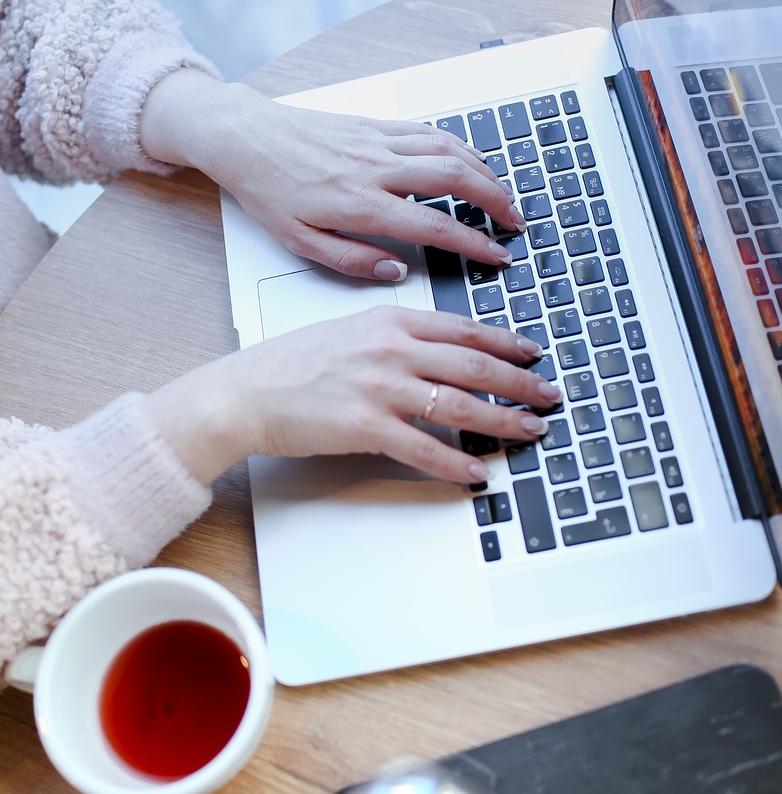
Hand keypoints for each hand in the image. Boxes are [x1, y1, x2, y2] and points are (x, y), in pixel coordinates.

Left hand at [140, 70, 525, 280]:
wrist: (244, 138)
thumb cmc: (267, 192)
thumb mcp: (300, 243)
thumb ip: (353, 261)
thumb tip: (397, 270)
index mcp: (360, 205)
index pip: (433, 225)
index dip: (473, 243)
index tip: (496, 256)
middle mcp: (376, 168)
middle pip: (455, 179)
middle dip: (495, 201)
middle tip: (515, 223)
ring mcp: (379, 141)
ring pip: (449, 150)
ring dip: (485, 171)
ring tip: (504, 194)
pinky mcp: (375, 124)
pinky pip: (429, 132)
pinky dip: (459, 146)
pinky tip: (471, 161)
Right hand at [144, 309, 561, 486]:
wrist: (244, 392)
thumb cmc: (288, 364)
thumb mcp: (347, 331)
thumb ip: (392, 335)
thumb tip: (436, 350)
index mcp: (388, 321)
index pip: (463, 329)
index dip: (505, 343)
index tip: (531, 354)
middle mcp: (390, 350)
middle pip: (474, 365)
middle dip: (519, 383)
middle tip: (548, 395)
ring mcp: (379, 388)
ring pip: (459, 406)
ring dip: (503, 421)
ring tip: (529, 432)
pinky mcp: (365, 427)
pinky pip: (425, 449)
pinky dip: (456, 464)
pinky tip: (477, 472)